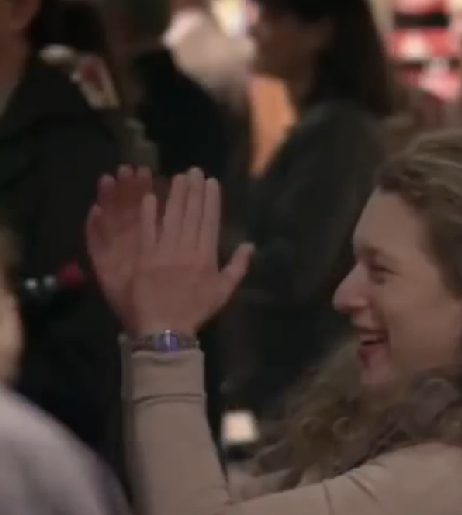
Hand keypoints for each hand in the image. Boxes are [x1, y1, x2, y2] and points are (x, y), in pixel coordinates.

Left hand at [87, 168, 252, 334]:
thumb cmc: (195, 311)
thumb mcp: (223, 292)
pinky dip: (149, 214)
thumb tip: (250, 246)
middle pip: (191, 215)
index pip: (210, 222)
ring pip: (171, 218)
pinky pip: (147, 231)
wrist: (165, 329)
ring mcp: (164, 252)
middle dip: (193, 191)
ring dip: (174, 196)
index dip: (211, 200)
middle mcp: (187, 250)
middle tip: (194, 170)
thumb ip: (237, 267)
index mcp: (206, 257)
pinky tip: (150, 197)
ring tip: (177, 177)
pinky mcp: (144, 257)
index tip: (211, 182)